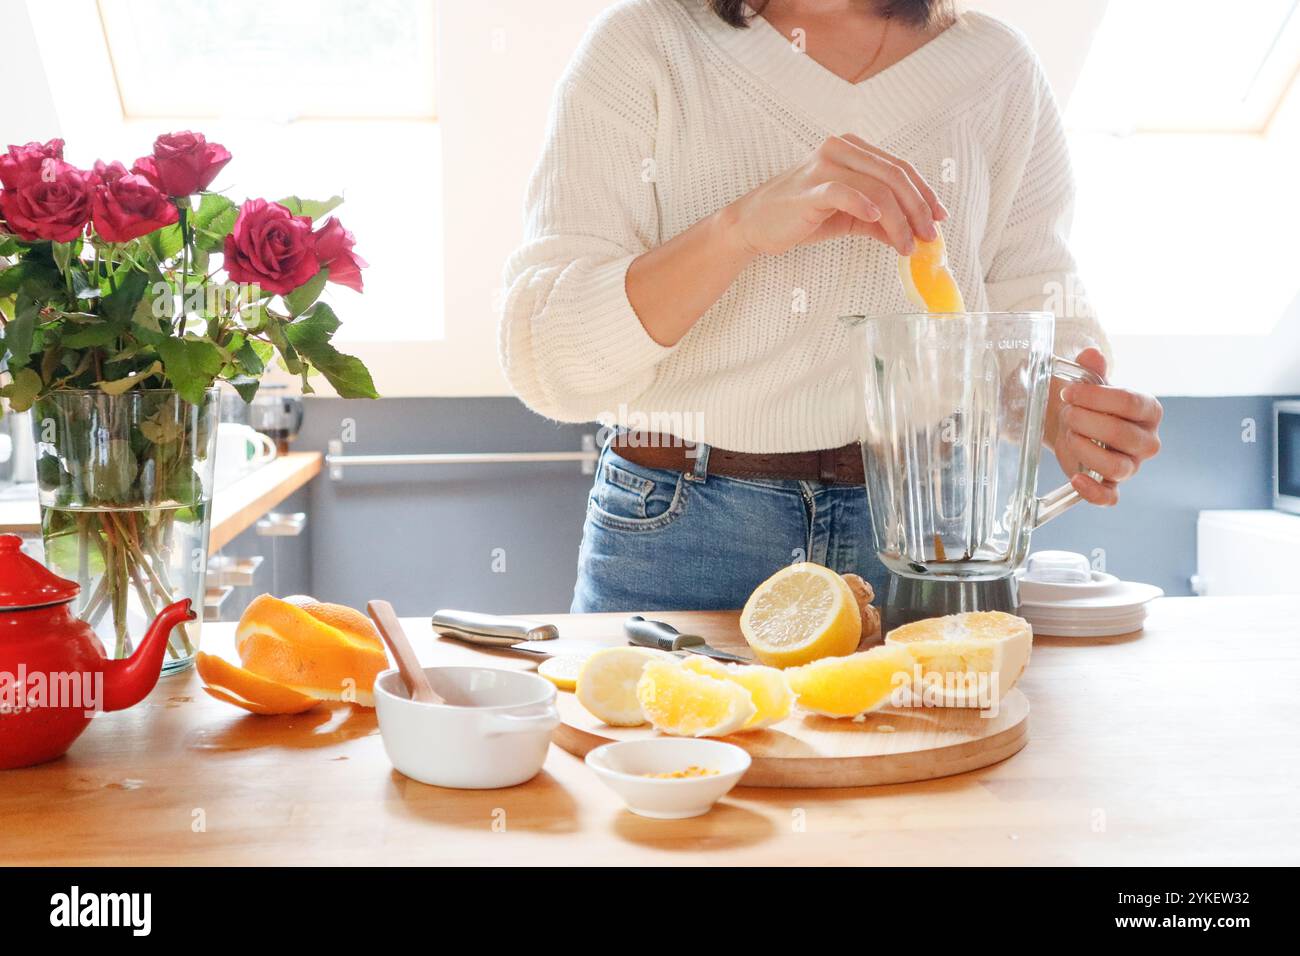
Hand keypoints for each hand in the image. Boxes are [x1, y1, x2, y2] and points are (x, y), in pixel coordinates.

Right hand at [723, 133, 946, 256]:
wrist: (754, 224)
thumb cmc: (800, 216)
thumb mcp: (848, 217)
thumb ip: (879, 221)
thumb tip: (913, 235)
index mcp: (852, 150)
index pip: (900, 167)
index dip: (924, 193)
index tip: (939, 218)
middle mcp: (840, 150)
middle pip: (894, 175)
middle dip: (918, 208)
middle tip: (928, 236)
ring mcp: (824, 167)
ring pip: (877, 187)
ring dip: (898, 220)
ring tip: (906, 245)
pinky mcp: (809, 189)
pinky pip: (844, 192)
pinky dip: (865, 206)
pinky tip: (878, 221)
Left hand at [1046, 348, 1162, 505]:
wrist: (1072, 423)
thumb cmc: (1088, 403)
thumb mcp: (1089, 382)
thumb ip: (1091, 368)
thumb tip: (1091, 354)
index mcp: (1148, 410)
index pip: (1130, 402)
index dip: (1095, 397)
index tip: (1068, 392)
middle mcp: (1147, 440)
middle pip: (1122, 435)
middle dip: (1086, 422)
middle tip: (1067, 413)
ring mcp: (1132, 465)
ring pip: (1117, 467)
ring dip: (1085, 450)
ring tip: (1070, 435)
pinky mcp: (1112, 485)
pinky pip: (1110, 498)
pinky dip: (1092, 491)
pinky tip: (1075, 478)